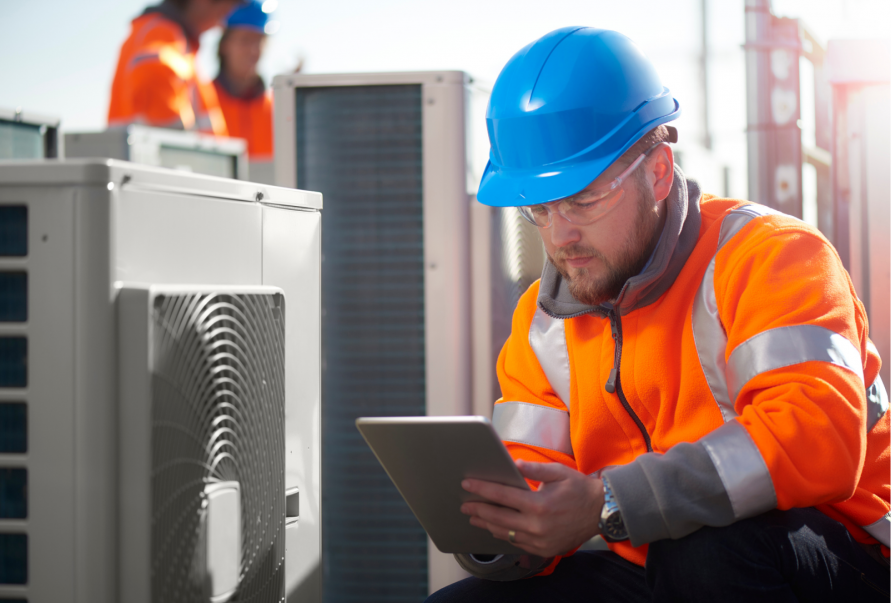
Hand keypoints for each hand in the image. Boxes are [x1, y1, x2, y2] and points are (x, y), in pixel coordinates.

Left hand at [460, 460, 604, 557]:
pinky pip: (518, 543)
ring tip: (475, 517)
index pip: (502, 496)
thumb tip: (513, 463)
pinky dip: (504, 535)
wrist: (601, 512)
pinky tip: (496, 528)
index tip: (467, 485)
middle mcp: (537, 526)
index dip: (482, 490)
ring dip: (488, 525)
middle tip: (464, 505)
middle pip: (498, 518)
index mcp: (539, 505)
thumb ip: (534, 469)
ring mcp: (540, 541)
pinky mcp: (544, 550)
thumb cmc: (579, 488)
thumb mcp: (558, 472)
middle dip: (478, 510)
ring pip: (506, 534)